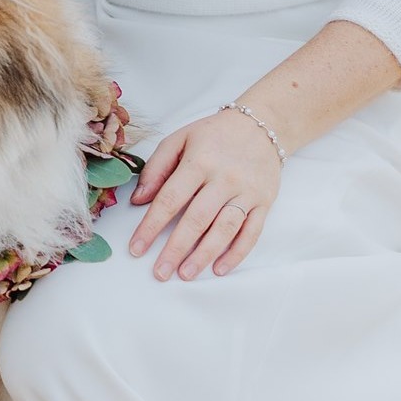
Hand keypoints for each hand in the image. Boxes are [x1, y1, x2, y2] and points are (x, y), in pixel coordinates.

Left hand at [128, 107, 282, 280]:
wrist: (262, 126)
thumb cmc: (213, 134)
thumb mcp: (179, 139)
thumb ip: (157, 168)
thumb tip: (138, 200)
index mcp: (198, 161)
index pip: (170, 198)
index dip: (151, 225)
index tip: (136, 248)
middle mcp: (223, 179)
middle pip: (196, 219)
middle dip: (175, 248)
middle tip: (159, 273)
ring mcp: (246, 192)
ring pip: (224, 229)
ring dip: (204, 255)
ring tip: (185, 274)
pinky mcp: (264, 203)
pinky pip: (251, 233)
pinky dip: (236, 254)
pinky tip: (219, 268)